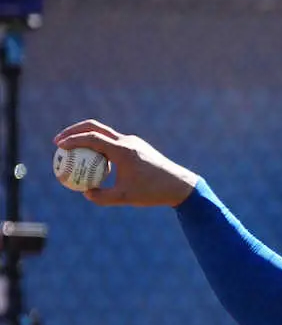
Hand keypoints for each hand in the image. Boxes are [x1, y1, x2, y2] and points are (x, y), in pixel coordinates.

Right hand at [54, 120, 199, 207]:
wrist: (180, 185)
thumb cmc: (153, 192)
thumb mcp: (126, 197)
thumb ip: (103, 197)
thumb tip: (85, 192)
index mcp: (123, 150)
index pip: (91, 138)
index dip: (72, 140)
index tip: (58, 146)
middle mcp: (127, 141)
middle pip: (95, 127)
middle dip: (74, 130)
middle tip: (59, 141)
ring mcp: (133, 142)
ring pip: (104, 133)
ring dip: (87, 138)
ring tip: (72, 151)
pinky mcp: (137, 146)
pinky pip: (113, 142)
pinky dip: (99, 146)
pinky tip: (93, 160)